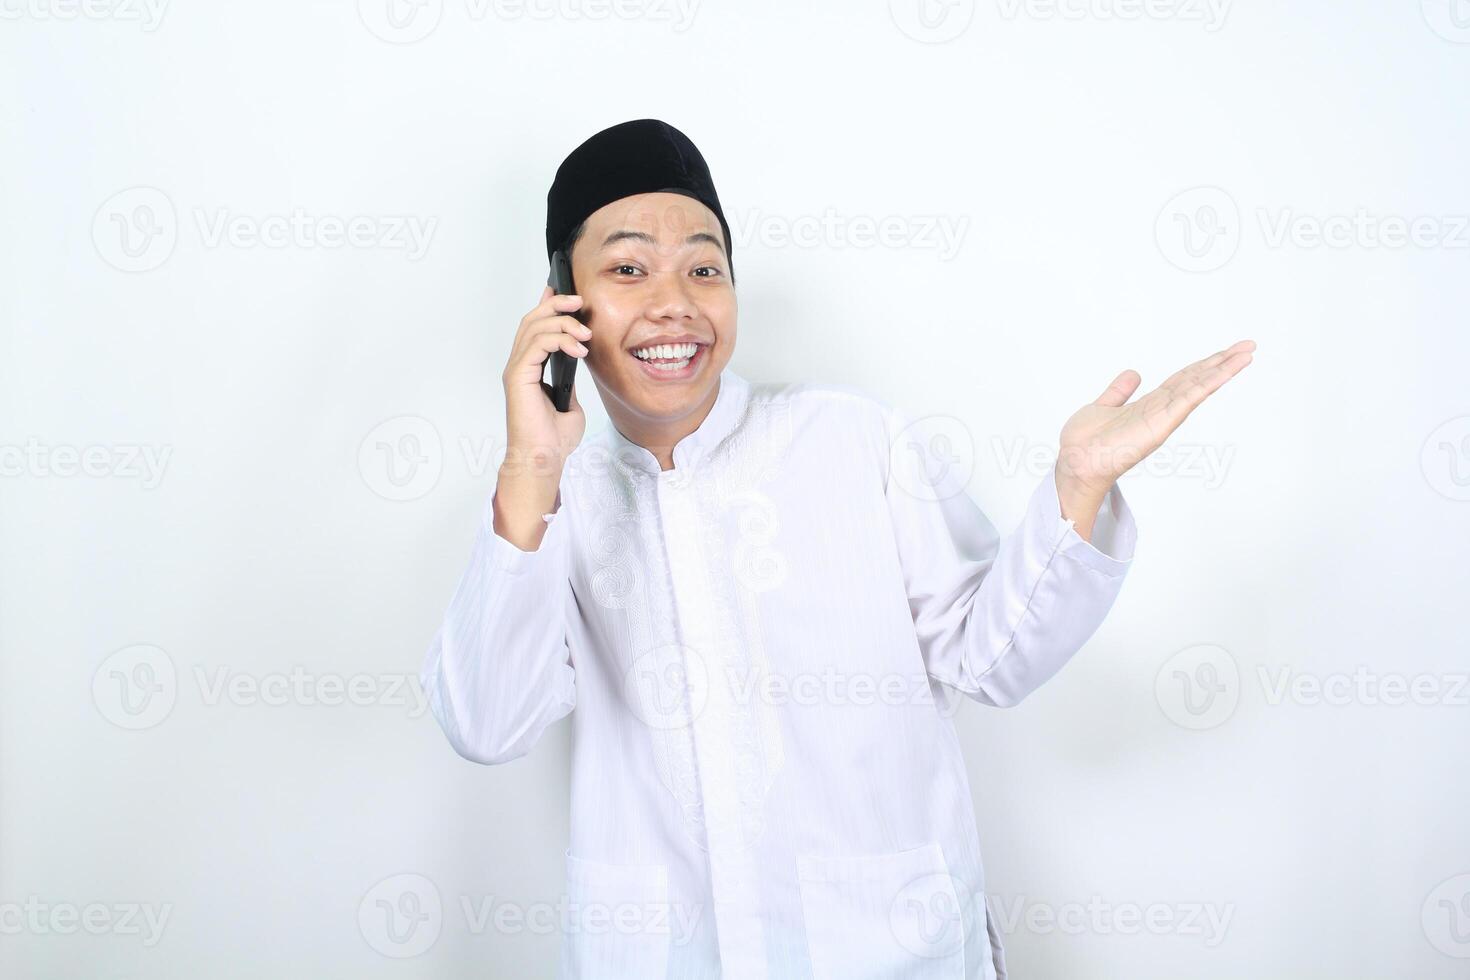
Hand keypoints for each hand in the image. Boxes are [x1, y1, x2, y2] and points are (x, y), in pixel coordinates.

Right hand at [502, 284, 591, 463]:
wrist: (543, 459)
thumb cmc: (553, 439)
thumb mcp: (570, 404)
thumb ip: (570, 383)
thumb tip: (577, 366)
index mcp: (529, 369)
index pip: (535, 328)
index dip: (546, 304)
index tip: (564, 291)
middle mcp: (519, 365)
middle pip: (532, 320)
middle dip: (556, 304)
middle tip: (579, 300)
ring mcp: (517, 370)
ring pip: (534, 327)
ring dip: (562, 322)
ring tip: (585, 332)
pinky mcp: (518, 376)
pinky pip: (536, 344)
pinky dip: (559, 339)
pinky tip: (578, 348)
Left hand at [1055, 339, 1256, 524]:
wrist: (1075, 463)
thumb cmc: (1085, 443)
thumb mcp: (1103, 406)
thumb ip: (1119, 391)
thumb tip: (1133, 373)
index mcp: (1149, 405)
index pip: (1183, 380)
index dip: (1203, 364)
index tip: (1225, 351)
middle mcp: (1160, 411)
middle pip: (1197, 380)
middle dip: (1222, 362)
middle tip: (1248, 345)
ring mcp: (1163, 418)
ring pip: (1198, 387)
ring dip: (1223, 370)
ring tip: (1246, 353)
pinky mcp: (1160, 425)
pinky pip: (1187, 399)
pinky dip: (1207, 384)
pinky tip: (1223, 371)